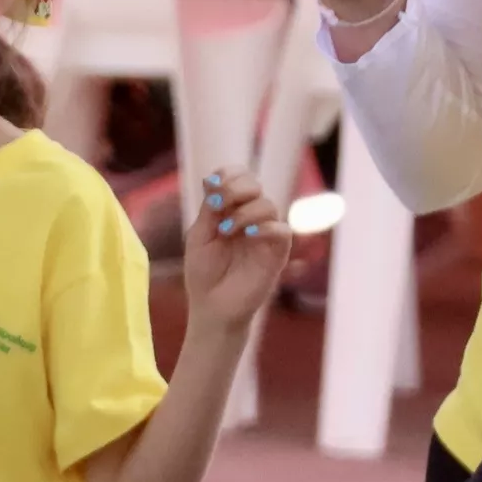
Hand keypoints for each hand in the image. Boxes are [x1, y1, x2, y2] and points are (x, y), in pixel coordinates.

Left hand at [185, 168, 295, 330]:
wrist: (212, 307)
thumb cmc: (204, 273)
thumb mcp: (199, 236)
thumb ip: (209, 209)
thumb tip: (213, 180)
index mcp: (230, 209)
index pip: (239, 176)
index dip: (229, 173)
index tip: (212, 185)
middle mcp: (250, 217)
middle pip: (254, 184)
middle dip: (236, 188)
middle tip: (219, 203)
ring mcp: (265, 234)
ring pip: (268, 204)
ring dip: (245, 211)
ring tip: (226, 230)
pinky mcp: (277, 253)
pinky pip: (282, 230)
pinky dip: (264, 227)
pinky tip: (246, 235)